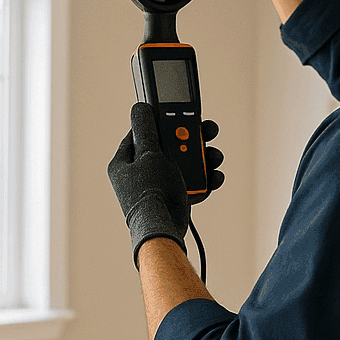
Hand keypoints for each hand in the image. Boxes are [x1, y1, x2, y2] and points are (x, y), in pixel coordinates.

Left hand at [109, 102, 226, 268]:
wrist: (163, 231)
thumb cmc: (150, 192)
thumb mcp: (148, 154)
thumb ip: (147, 129)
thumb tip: (140, 108)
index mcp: (125, 162)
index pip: (142, 133)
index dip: (161, 122)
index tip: (177, 115)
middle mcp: (140, 173)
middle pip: (168, 146)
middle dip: (190, 141)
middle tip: (206, 132)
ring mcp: (157, 186)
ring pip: (183, 164)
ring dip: (202, 159)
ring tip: (215, 157)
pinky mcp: (173, 198)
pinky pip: (191, 183)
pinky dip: (204, 179)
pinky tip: (214, 176)